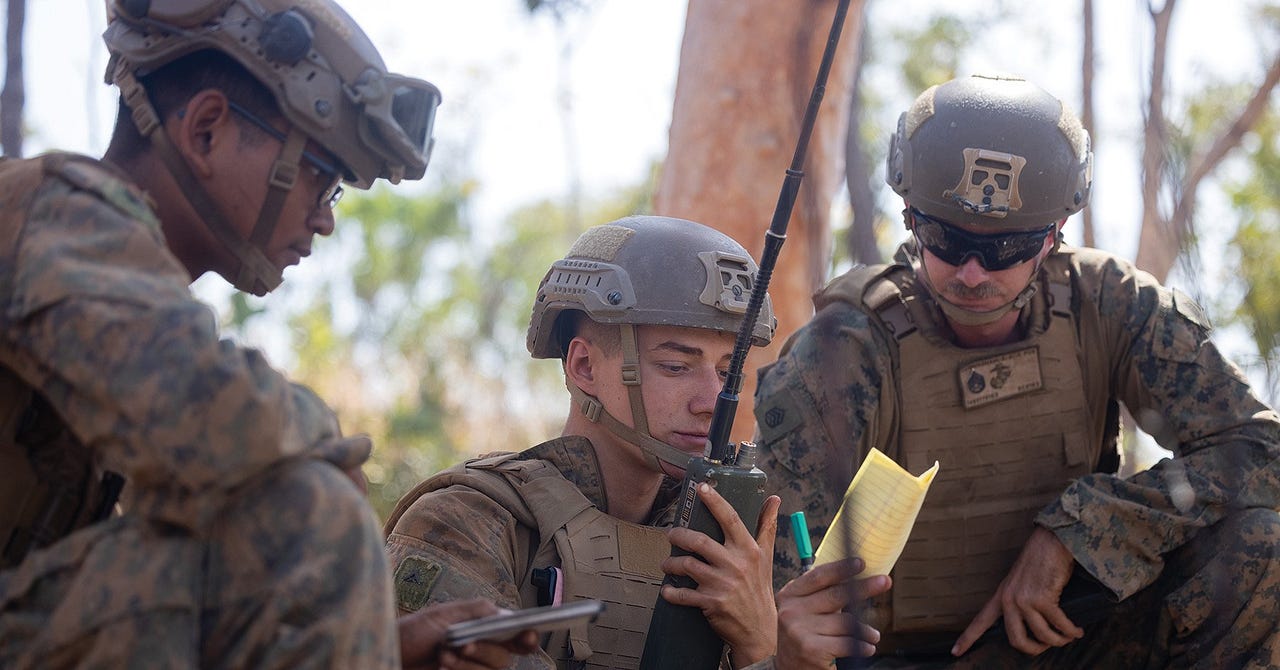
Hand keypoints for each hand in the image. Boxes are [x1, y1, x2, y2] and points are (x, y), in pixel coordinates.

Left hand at [399, 599, 539, 669]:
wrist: (389, 654)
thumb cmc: (413, 633)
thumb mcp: (444, 615)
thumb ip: (477, 612)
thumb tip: (505, 614)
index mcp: (484, 630)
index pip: (517, 637)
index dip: (528, 638)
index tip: (527, 636)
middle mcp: (482, 653)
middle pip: (504, 659)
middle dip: (484, 651)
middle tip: (461, 644)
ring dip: (467, 665)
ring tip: (442, 655)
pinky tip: (441, 669)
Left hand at [660, 484, 780, 667]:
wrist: (760, 630)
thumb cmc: (760, 589)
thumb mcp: (766, 557)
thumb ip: (767, 526)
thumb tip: (774, 499)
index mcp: (749, 550)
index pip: (730, 519)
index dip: (714, 501)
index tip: (701, 488)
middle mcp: (736, 565)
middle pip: (699, 541)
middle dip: (679, 535)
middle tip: (672, 535)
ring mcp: (722, 584)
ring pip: (687, 565)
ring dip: (671, 563)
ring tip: (668, 563)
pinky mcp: (711, 603)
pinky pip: (683, 594)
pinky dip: (671, 591)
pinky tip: (667, 589)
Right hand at [776, 557, 890, 668]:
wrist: (789, 668)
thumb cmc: (804, 634)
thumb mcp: (805, 609)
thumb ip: (821, 593)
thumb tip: (855, 575)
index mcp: (790, 595)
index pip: (819, 576)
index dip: (841, 568)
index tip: (860, 562)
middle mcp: (791, 611)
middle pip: (837, 594)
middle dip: (864, 587)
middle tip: (885, 581)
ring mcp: (800, 630)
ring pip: (846, 622)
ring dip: (866, 630)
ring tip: (873, 635)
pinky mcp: (811, 649)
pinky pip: (848, 643)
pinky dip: (862, 646)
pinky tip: (867, 648)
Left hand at [952, 527, 1081, 656]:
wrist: (1051, 541)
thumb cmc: (1041, 560)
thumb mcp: (1021, 582)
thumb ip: (1020, 602)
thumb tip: (1034, 629)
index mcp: (1001, 595)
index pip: (980, 621)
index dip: (967, 639)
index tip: (955, 653)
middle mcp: (1009, 599)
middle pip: (1016, 640)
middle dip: (1035, 650)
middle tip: (1047, 646)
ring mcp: (1024, 600)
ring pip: (1042, 636)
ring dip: (1059, 640)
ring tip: (1068, 636)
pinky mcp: (1043, 599)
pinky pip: (1060, 626)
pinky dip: (1071, 631)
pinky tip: (1076, 630)